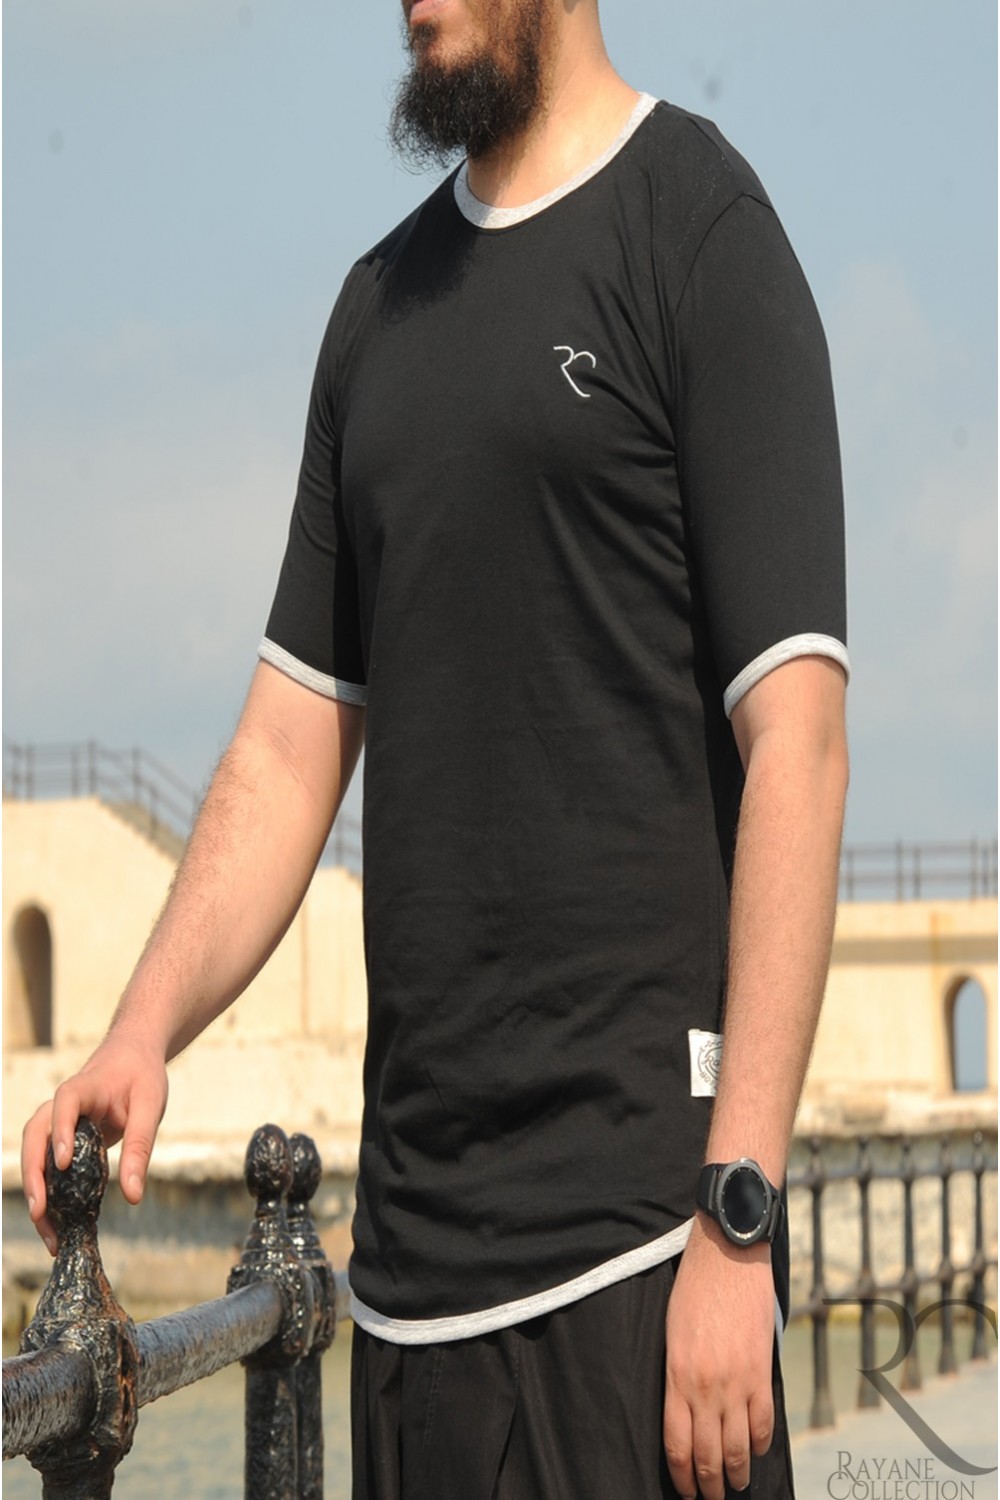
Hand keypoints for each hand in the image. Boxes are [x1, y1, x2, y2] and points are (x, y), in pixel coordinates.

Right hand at [21, 1033, 168, 1255]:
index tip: (64, 1162)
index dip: (61, 1131)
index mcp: (84, 1088)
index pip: (65, 1104)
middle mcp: (61, 1105)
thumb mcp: (150, 1106)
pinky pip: (46, 1164)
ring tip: (46, 1227)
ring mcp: (56, 1122)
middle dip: (34, 1174)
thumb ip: (140, 1148)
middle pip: (35, 1135)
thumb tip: (133, 1195)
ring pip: (34, 1154)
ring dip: (35, 1190)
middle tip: (41, 1210)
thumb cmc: (141, 1076)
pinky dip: (48, 1192)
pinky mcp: (61, 1138)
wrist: (132, 1055)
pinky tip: (55, 1222)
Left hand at [663, 1214, 775, 1498]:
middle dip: (709, 1485)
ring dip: (737, 1473)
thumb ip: (677, 1375)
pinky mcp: (760, 1372)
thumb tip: (686, 1409)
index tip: (686, 1490)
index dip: (682, 1476)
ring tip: (737, 1485)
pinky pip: (762, 1421)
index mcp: (676, 1378)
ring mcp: (735, 1383)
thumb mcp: (672, 1334)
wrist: (727, 1257)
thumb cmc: (692, 1289)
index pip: (678, 1444)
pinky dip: (759, 1443)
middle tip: (712, 1497)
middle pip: (707, 1454)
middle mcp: (704, 1388)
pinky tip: (755, 1451)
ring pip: (737, 1447)